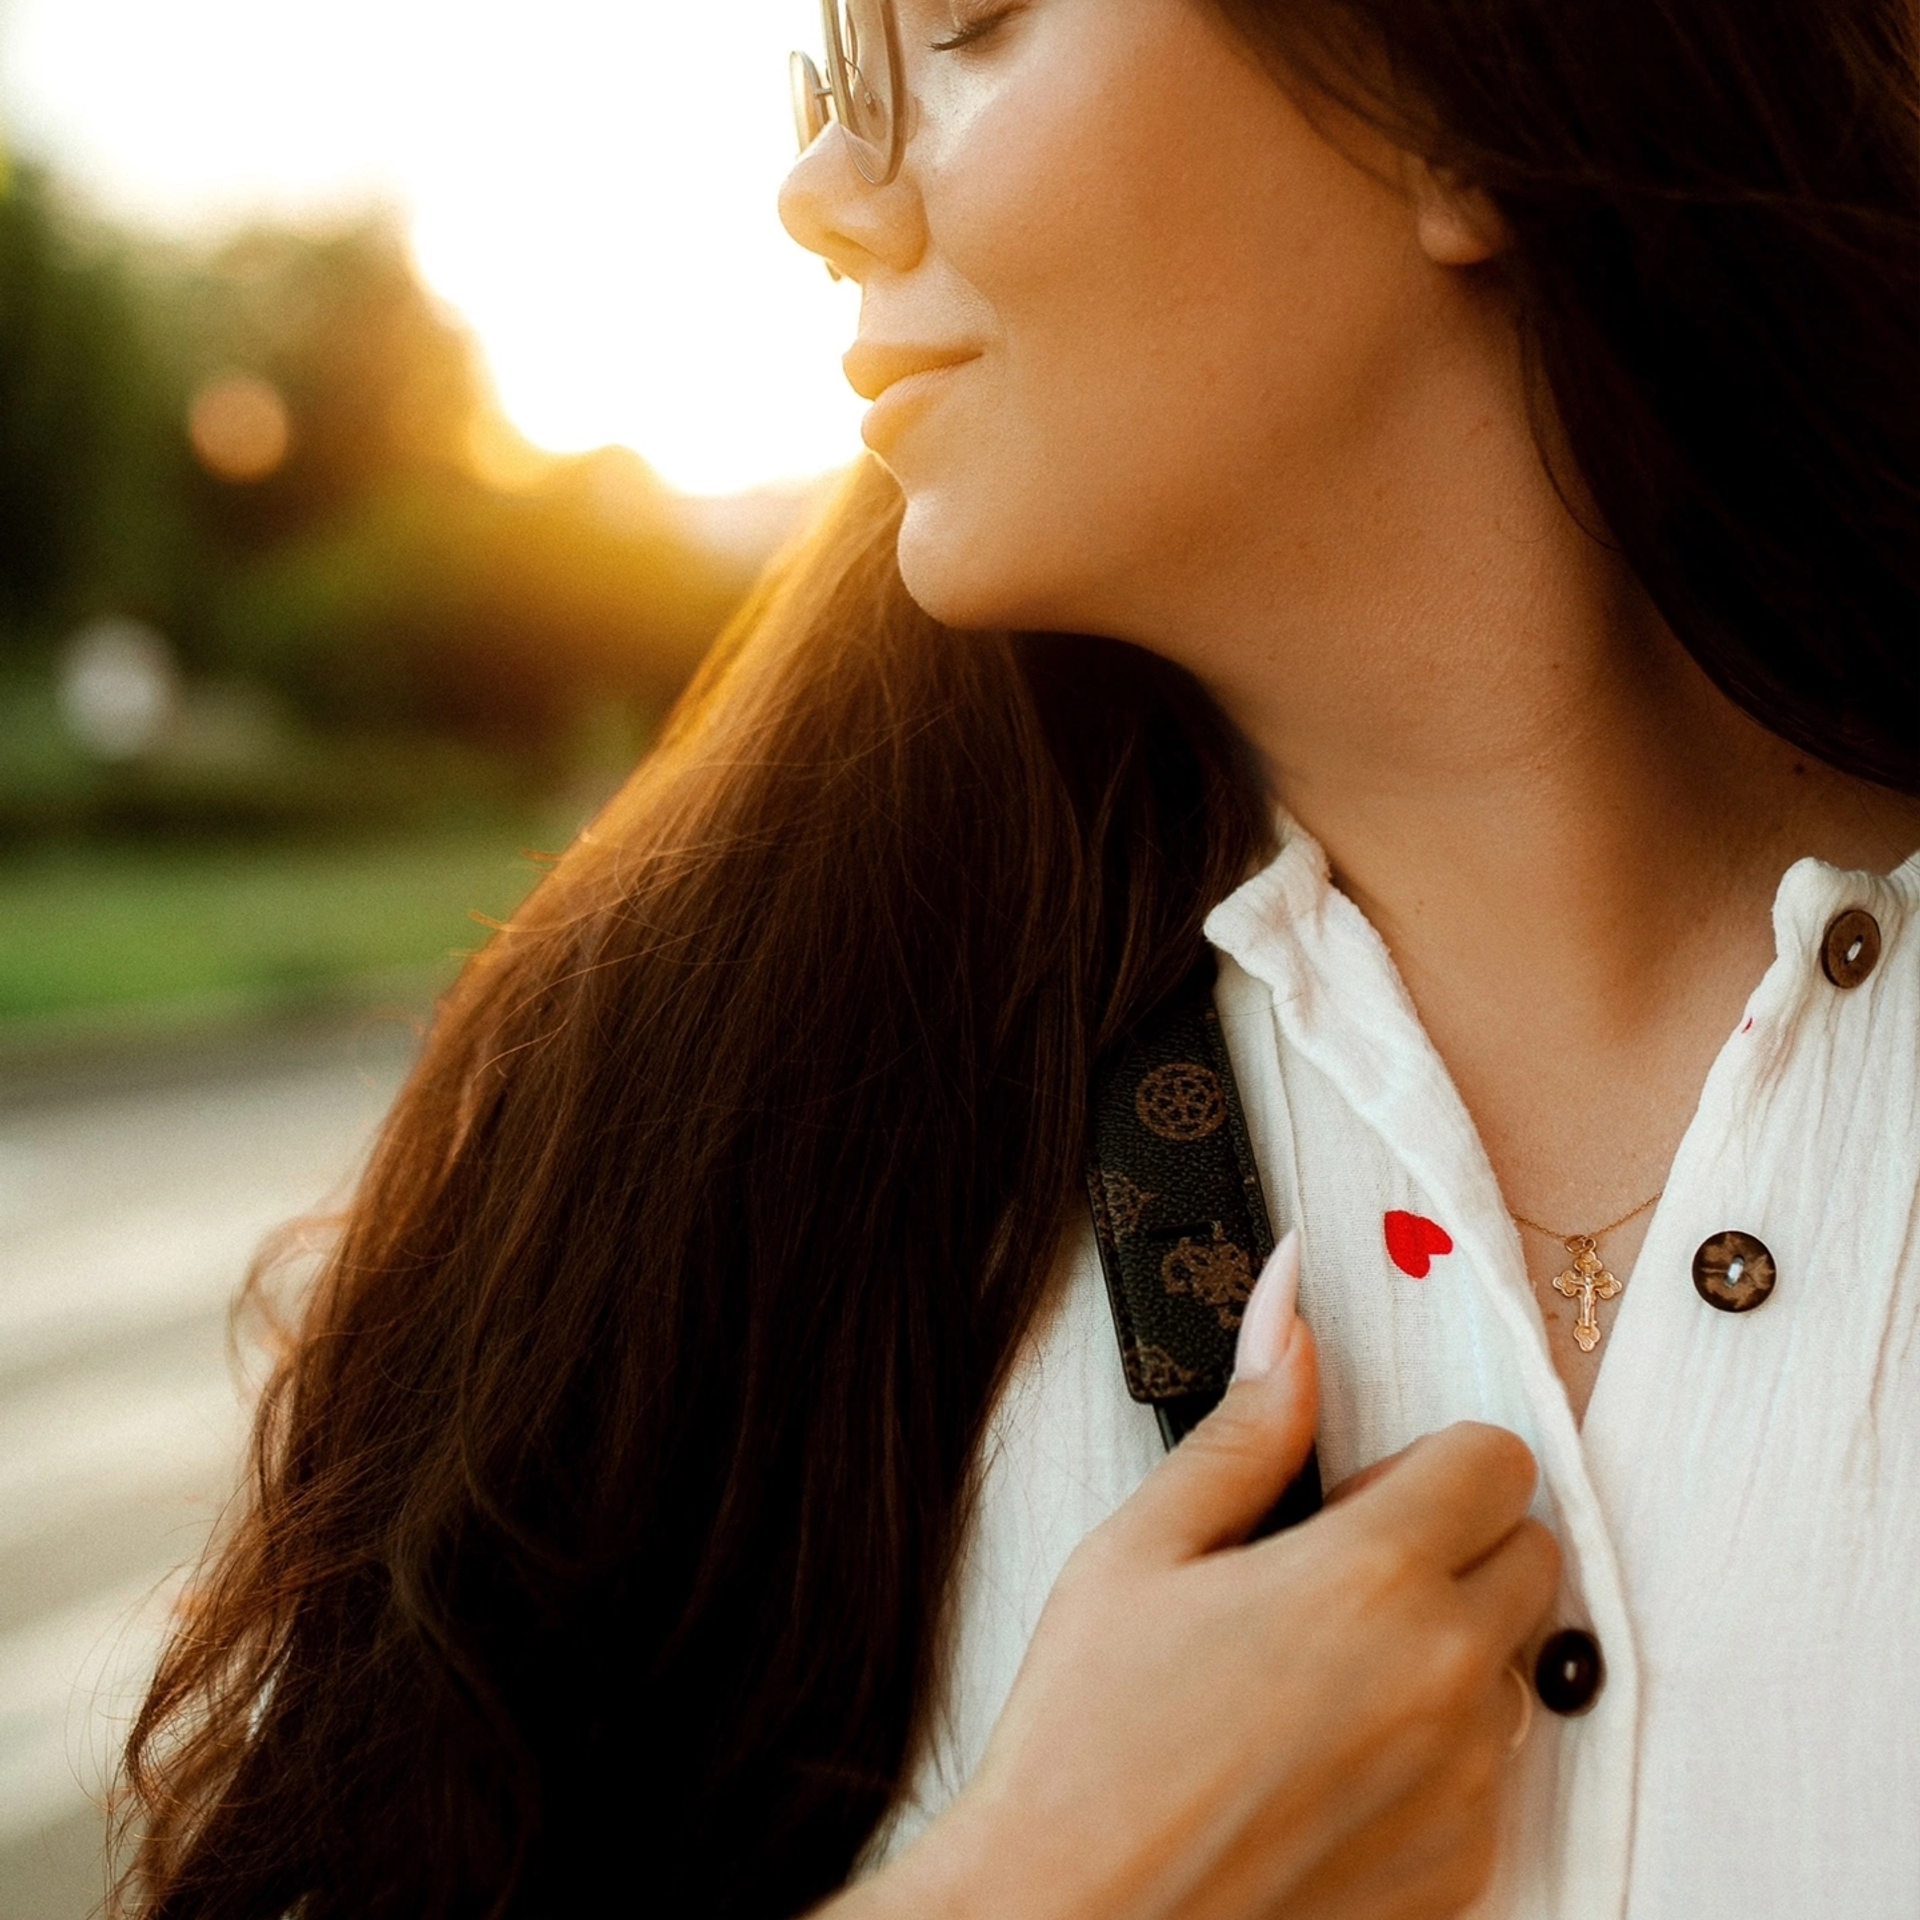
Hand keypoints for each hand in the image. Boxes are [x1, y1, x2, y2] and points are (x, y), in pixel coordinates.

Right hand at [831, 1233, 1558, 1919]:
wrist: (1073, 1919)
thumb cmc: (1088, 1739)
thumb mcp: (1142, 1550)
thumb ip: (1244, 1426)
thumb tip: (1287, 1306)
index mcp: (1370, 1577)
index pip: (1496, 1461)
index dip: (1429, 1463)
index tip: (1365, 1496)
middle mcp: (1444, 1679)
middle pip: (1528, 1555)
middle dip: (1452, 1547)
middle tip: (1334, 1583)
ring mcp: (1464, 1787)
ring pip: (1513, 1665)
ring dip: (1447, 1651)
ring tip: (1318, 1684)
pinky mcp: (1462, 1872)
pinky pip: (1494, 1774)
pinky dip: (1436, 1753)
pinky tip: (1327, 1766)